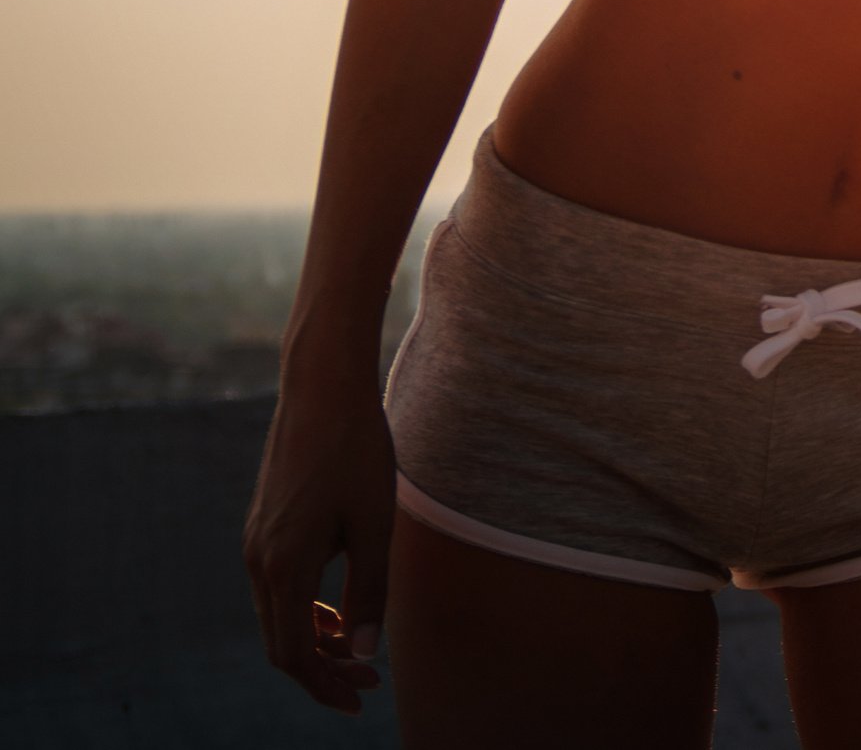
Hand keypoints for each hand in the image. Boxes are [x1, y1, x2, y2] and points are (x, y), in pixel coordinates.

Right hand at [243, 361, 393, 711]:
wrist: (322, 390)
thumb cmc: (356, 452)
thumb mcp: (374, 525)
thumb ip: (369, 591)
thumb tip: (367, 654)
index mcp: (282, 566)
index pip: (293, 652)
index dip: (324, 684)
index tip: (359, 700)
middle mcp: (258, 560)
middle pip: (282, 641)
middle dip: (323, 670)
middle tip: (368, 686)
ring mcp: (256, 543)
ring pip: (280, 614)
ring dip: (317, 640)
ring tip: (361, 655)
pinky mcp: (265, 527)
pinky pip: (280, 587)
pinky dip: (308, 610)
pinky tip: (341, 613)